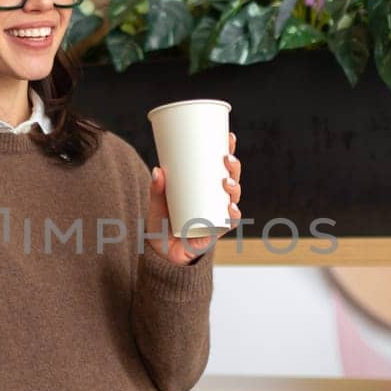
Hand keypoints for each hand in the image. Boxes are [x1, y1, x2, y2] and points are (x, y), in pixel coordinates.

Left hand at [147, 131, 240, 264]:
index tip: (230, 137)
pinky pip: (229, 222)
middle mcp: (214, 198)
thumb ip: (156, 190)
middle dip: (233, 166)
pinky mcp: (216, 231)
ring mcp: (216, 214)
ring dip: (234, 187)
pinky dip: (232, 214)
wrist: (161, 254)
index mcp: (203, 186)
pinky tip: (230, 208)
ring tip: (226, 181)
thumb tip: (158, 170)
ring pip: (233, 197)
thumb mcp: (156, 204)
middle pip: (231, 178)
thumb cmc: (161, 224)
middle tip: (226, 158)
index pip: (220, 165)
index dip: (229, 150)